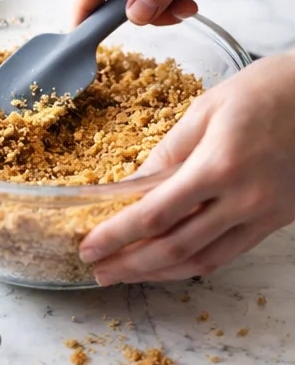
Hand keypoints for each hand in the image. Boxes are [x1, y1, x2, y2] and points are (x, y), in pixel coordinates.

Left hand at [78, 55, 294, 281]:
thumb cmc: (270, 90)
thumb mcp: (208, 109)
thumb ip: (166, 154)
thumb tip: (129, 188)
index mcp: (220, 165)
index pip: (154, 215)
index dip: (116, 236)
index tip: (89, 247)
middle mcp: (243, 198)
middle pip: (173, 248)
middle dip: (129, 264)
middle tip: (98, 271)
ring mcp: (263, 214)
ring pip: (200, 261)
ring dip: (157, 274)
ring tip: (125, 274)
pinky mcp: (276, 222)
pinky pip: (226, 254)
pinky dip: (191, 265)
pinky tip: (166, 266)